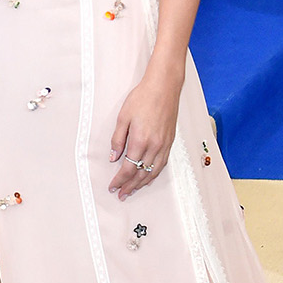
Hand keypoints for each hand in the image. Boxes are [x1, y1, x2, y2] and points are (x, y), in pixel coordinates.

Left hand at [108, 70, 181, 198]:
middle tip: (121, 194)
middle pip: (140, 174)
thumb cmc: (142, 99)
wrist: (164, 87)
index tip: (112, 186)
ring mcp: (164, 145)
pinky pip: (161, 164)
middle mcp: (154, 147)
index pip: (128, 168)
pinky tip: (148, 177)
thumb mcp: (123, 117)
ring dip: (142, 184)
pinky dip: (153, 174)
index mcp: (140, 141)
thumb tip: (114, 158)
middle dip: (129, 186)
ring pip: (152, 172)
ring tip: (132, 190)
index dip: (119, 180)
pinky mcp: (170, 142)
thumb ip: (118, 139)